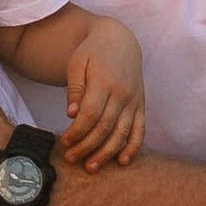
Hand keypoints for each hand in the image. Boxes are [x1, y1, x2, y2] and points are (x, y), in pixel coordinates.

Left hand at [61, 16, 144, 169]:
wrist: (119, 39)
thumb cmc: (93, 51)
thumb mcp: (77, 63)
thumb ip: (74, 88)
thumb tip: (71, 114)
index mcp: (105, 81)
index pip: (91, 114)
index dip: (77, 131)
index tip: (65, 142)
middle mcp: (123, 93)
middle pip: (105, 127)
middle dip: (87, 146)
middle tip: (71, 158)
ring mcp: (134, 100)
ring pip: (122, 133)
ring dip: (106, 153)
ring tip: (91, 166)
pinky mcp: (141, 105)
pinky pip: (140, 130)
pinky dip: (133, 147)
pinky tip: (122, 161)